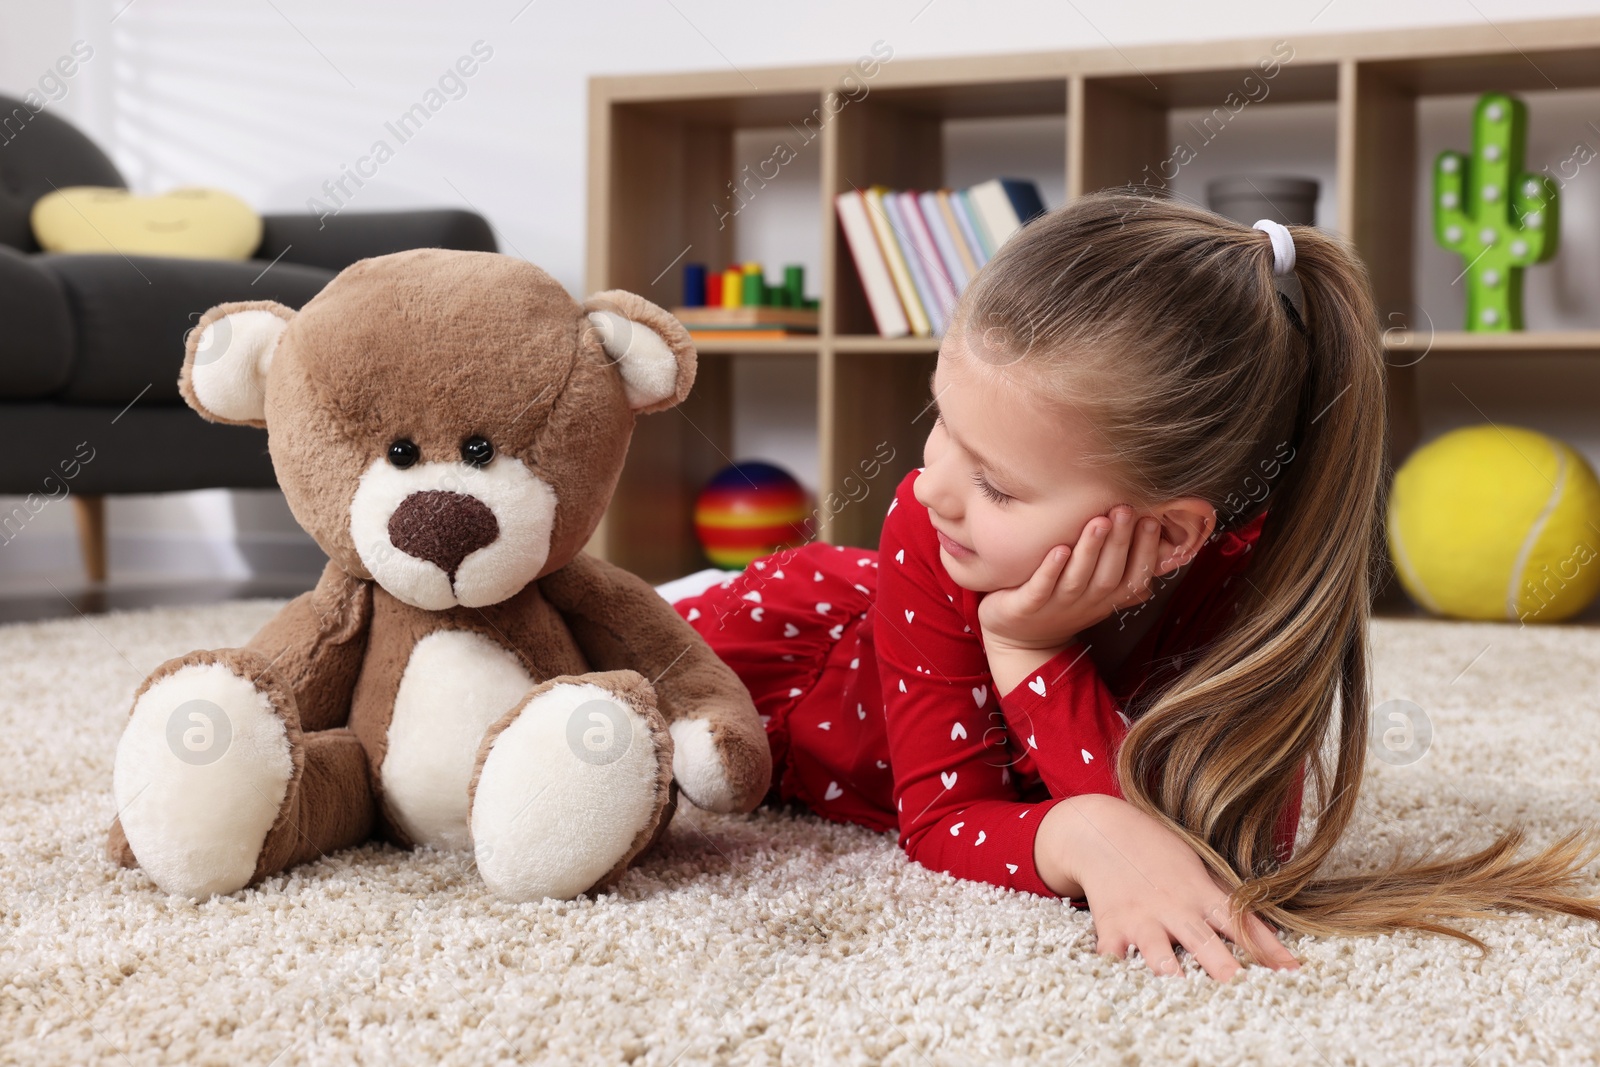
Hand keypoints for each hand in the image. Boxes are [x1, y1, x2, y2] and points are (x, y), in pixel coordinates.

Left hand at [978, 504, 1168, 653]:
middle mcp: (1085, 603)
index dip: (1146, 552)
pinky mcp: (1026, 607)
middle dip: (1120, 542)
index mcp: (1105, 598)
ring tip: (1100, 521)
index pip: (1134, 577)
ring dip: (1090, 550)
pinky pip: (1040, 589)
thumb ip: (1123, 571)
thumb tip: (1164, 543)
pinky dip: (1050, 570)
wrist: (1019, 639)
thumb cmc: (1062, 603)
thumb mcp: (1097, 593)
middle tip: (1125, 509)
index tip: (1151, 519)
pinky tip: (1059, 549)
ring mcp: (1056, 606)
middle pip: (1109, 575)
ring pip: (1077, 578)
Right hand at [1034, 794, 1299, 980]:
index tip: (1290, 971)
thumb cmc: (1157, 850)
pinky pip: (1115, 958)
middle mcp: (1173, 907)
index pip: (1240, 921)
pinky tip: (1127, 989)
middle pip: (1203, 942)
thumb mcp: (1197, 867)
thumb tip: (1268, 933)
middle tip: (1239, 987)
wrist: (1101, 831)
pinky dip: (1120, 975)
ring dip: (1170, 974)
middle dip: (1222, 967)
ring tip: (1181, 993)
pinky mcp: (1111, 927)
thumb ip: (1226, 901)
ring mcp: (1141, 919)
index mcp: (1200, 893)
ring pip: (1158, 954)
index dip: (1267, 946)